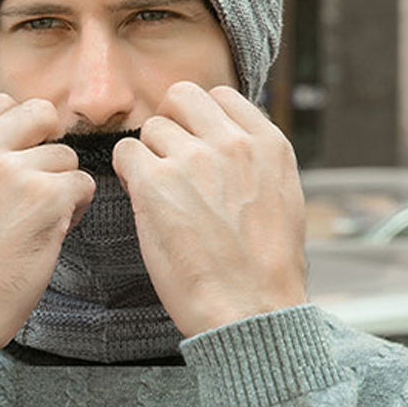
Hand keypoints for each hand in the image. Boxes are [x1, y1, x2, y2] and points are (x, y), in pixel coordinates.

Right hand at [0, 94, 95, 361]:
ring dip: (61, 186)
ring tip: (36, 221)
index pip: (2, 103)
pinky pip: (83, 185)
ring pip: (66, 156)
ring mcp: (11, 171)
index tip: (18, 160)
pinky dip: (76, 210)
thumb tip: (15, 133)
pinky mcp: (46, 198)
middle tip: (42, 181)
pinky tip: (51, 232)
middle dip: (49, 144)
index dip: (20, 131)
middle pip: (41, 113)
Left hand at [111, 82, 306, 337]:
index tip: (195, 145)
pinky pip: (124, 153)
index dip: (200, 119)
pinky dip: (126, 172)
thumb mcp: (282, 200)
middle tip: (167, 160)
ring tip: (159, 192)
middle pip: (182, 97)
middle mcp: (233, 143)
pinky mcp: (156, 183)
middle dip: (170, 124)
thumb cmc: (265, 270)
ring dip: (149, 156)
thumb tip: (227, 143)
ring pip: (151, 127)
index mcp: (269, 145)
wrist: (250, 310)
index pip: (221, 97)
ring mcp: (193, 160)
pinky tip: (140, 196)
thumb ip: (255, 163)